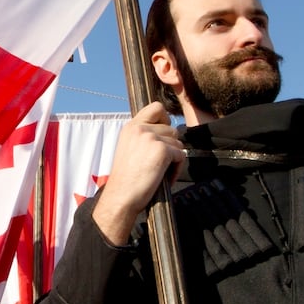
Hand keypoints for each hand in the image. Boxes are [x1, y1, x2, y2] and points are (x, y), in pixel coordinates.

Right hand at [91, 102, 184, 243]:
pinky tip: (163, 178)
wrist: (121, 196)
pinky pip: (181, 155)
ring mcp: (151, 137)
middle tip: (160, 163)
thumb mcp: (128, 148)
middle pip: (172, 129)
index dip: (165, 119)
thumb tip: (168, 132)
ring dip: (174, 159)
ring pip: (178, 143)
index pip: (157, 107)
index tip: (163, 136)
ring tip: (160, 172)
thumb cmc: (126, 179)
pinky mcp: (162, 150)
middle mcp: (140, 128)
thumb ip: (144, 137)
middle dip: (170, 146)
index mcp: (131, 127)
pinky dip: (177, 169)